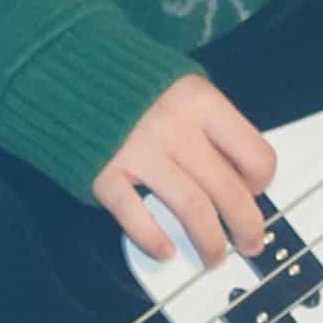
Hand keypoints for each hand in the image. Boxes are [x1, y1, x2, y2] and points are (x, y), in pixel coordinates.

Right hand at [93, 73, 277, 273]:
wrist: (62, 66)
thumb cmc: (127, 79)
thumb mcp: (179, 83)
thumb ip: (208, 121)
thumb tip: (236, 171)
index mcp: (200, 101)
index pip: (254, 154)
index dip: (260, 182)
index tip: (253, 193)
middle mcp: (174, 126)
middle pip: (228, 190)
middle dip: (246, 226)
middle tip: (250, 244)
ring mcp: (138, 151)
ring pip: (192, 209)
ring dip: (210, 242)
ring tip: (214, 257)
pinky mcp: (103, 172)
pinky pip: (136, 216)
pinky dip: (154, 239)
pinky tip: (165, 251)